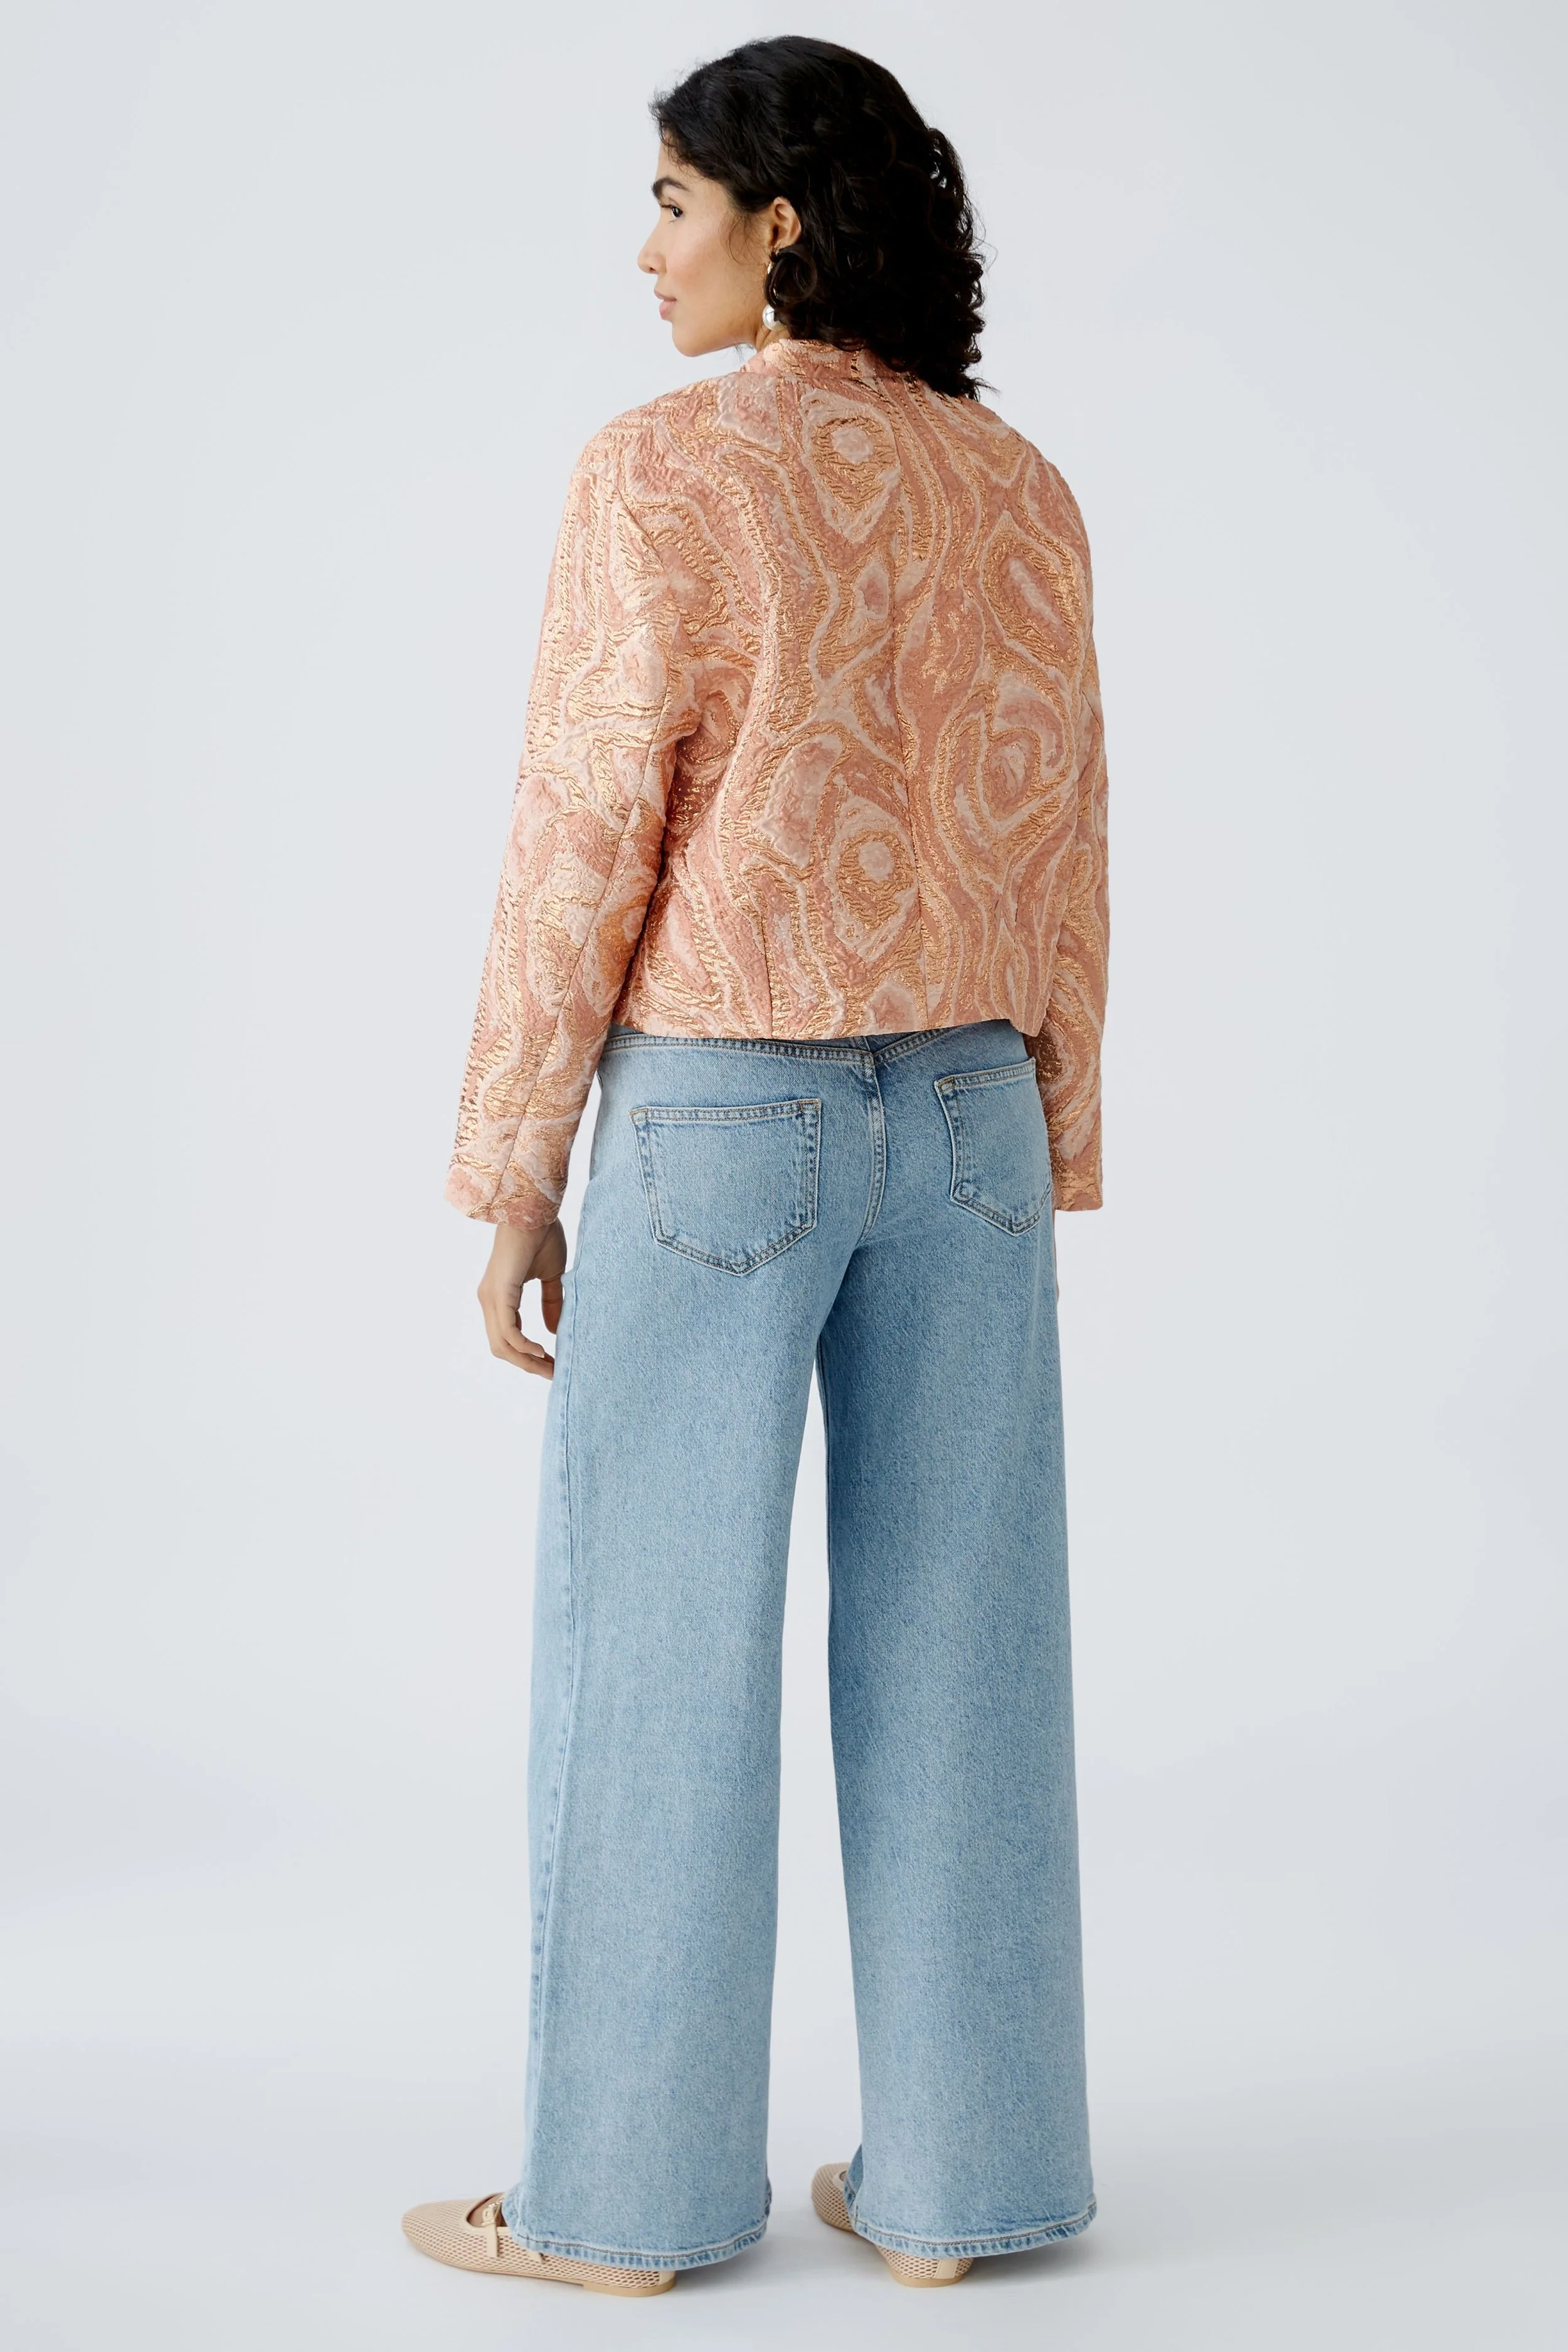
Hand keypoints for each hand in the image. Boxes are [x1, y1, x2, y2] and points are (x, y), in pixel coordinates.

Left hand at [477, 1218, 567, 1376]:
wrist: (534, 1209)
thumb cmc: (541, 1235)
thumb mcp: (551, 1276)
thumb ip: (551, 1303)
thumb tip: (552, 1330)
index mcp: (499, 1296)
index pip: (508, 1337)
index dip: (527, 1355)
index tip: (551, 1364)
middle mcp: (489, 1299)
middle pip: (502, 1347)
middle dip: (528, 1364)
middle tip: (553, 1372)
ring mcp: (490, 1297)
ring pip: (503, 1344)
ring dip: (527, 1360)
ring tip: (550, 1367)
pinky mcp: (498, 1293)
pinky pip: (507, 1331)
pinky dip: (523, 1346)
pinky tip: (540, 1351)